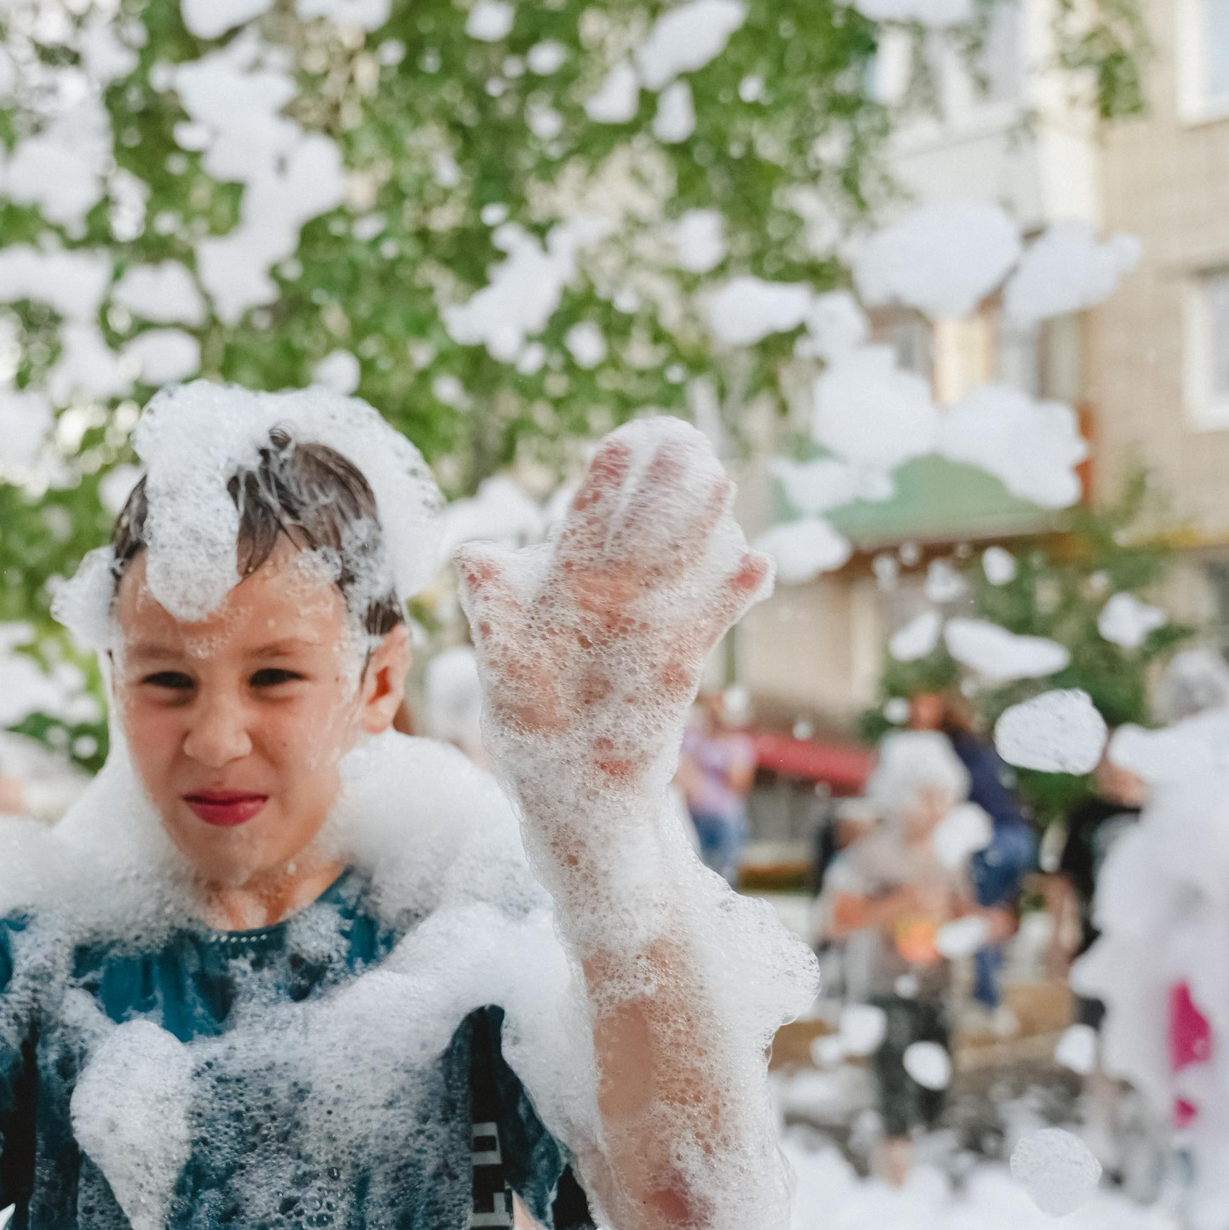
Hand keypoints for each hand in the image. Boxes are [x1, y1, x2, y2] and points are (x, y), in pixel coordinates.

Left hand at [455, 419, 770, 796]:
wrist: (570, 791)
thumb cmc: (531, 718)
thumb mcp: (502, 663)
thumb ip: (493, 608)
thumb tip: (472, 555)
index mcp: (563, 583)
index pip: (587, 522)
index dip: (605, 485)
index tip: (621, 442)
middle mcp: (612, 596)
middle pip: (642, 530)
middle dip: (663, 486)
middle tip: (688, 438)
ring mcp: (648, 626)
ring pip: (677, 566)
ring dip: (699, 526)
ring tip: (721, 482)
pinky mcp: (676, 666)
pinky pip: (706, 623)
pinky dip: (728, 596)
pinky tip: (756, 565)